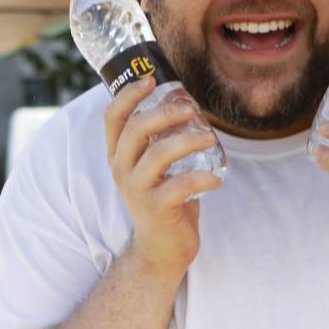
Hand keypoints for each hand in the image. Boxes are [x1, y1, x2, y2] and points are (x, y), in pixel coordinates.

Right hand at [104, 77, 222, 280]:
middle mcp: (122, 169)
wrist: (160, 248)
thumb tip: (187, 103)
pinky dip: (201, 179)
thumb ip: (162, 139)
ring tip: (211, 137)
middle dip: (165, 113)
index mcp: (118, 154)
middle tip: (191, 109)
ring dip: (188, 141)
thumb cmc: (163, 199)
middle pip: (136, 130)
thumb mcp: (155, 166)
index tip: (150, 80)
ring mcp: (137, 190)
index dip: (128, 95)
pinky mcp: (156, 208)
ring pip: (158, 155)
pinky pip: (180, 187)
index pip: (112, 117)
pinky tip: (216, 180)